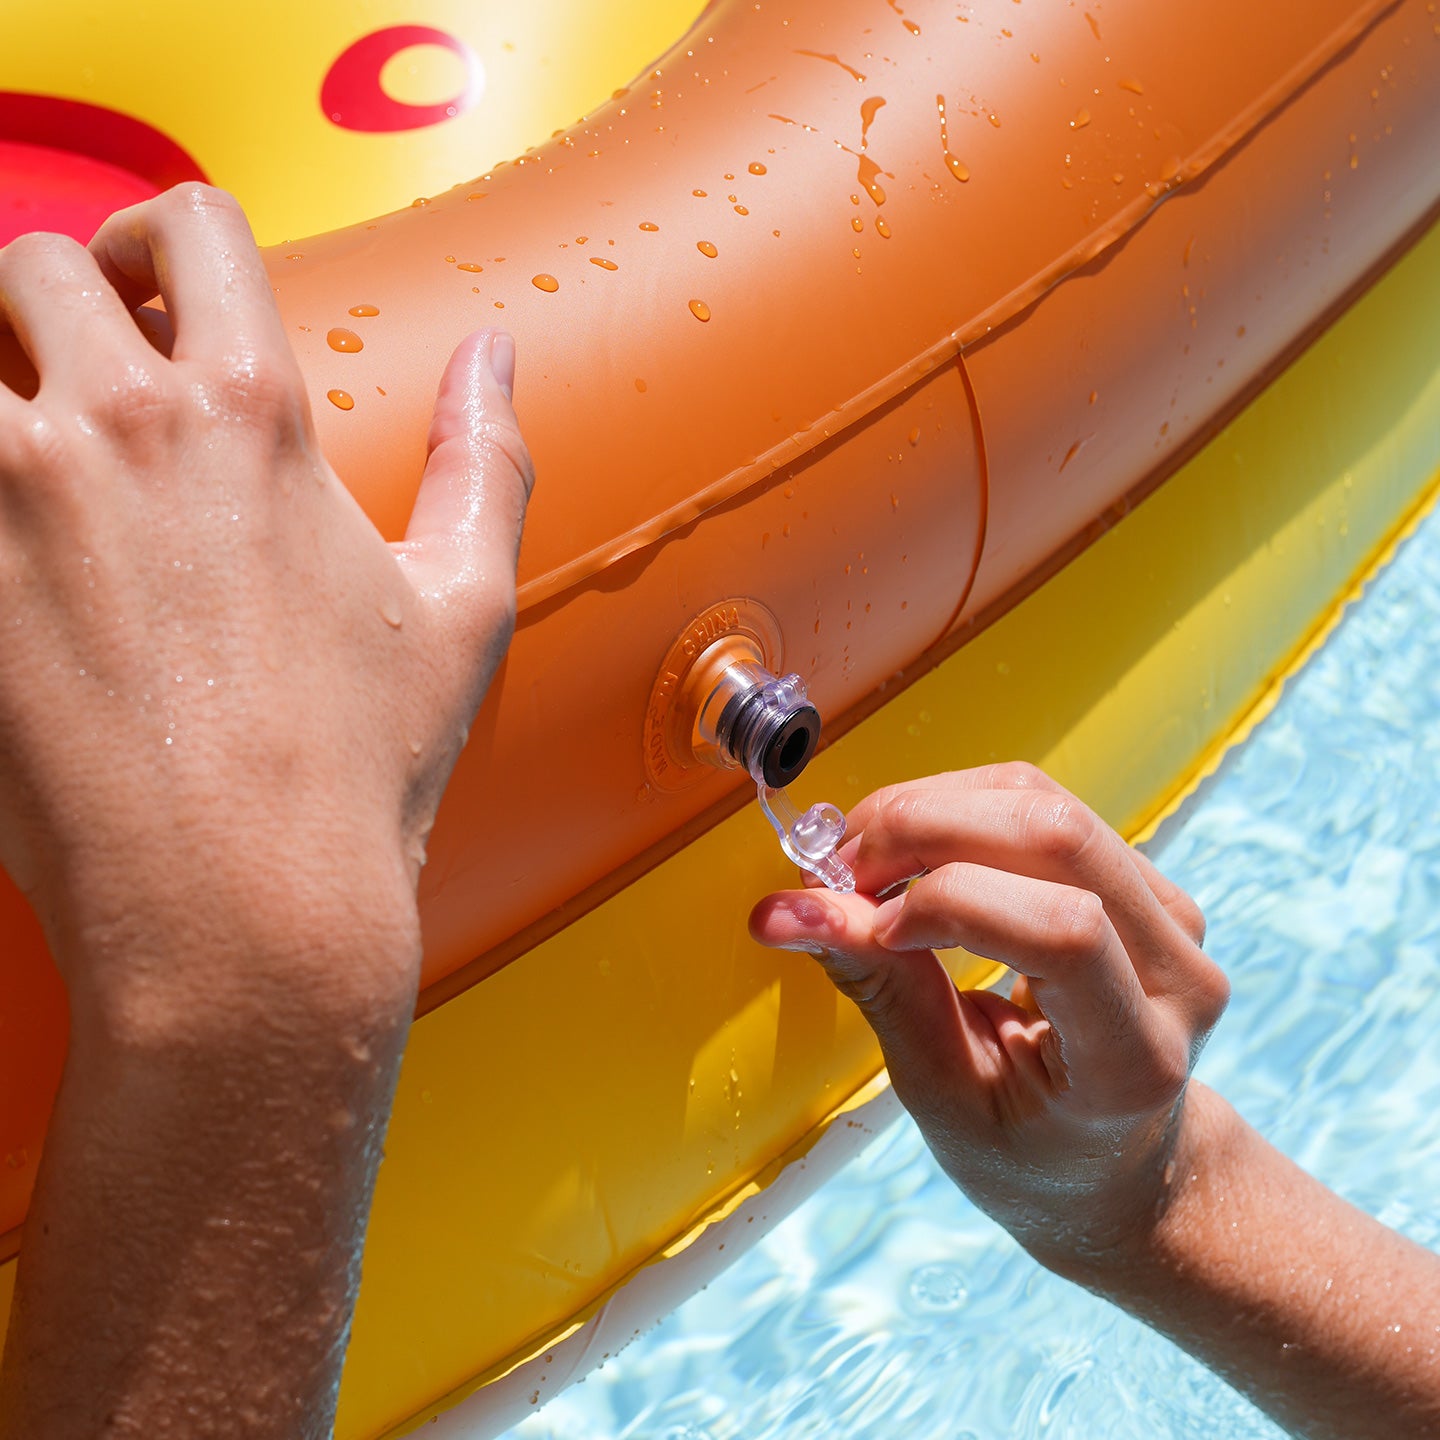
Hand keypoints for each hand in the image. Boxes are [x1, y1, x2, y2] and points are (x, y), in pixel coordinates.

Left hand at [0, 184, 533, 1435]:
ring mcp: (8, 505)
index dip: (169, 240)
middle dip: (55, 298)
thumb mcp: (461, 605)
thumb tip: (496, 356)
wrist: (241, 905)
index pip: (191, 226)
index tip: (164, 289)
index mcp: (251, 416)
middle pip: (30, 263)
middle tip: (79, 373)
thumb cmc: (357, 765)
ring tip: (29, 456)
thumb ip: (485, 458)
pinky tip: (16, 549)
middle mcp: (115, 431)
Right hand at [750, 762, 1228, 1264]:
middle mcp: (1177, 973)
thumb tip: (783, 911)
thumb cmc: (1028, 1150)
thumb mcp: (942, 1093)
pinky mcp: (1142, 879)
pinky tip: (908, 854)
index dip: (952, 903)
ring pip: (1041, 799)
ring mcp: (1171, 916)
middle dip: (921, 827)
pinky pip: (1041, 802)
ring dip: (928, 807)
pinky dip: (953, 807)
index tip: (869, 926)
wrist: (1114, 1159)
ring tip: (864, 862)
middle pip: (1054, 835)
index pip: (1065, 933)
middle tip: (839, 869)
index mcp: (1136, 1060)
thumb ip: (879, 988)